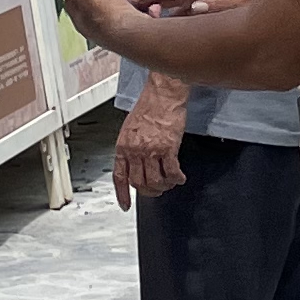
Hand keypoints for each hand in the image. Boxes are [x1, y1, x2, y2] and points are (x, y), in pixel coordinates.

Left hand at [31, 0, 139, 56]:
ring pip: (110, 12)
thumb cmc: (110, 16)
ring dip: (116, 1)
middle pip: (92, 6)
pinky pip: (126, 18)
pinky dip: (129, 10)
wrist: (136, 35)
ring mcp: (110, 31)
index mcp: (79, 19)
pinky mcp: (127, 33)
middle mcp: (93, 27)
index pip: (71, 0)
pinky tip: (135, 8)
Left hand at [111, 83, 188, 201]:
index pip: (119, 177)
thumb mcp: (130, 128)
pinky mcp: (168, 148)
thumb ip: (130, 146)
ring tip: (169, 183)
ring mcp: (152, 150)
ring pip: (155, 181)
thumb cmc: (149, 106)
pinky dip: (177, 178)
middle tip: (156, 190)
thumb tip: (134, 162)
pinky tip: (180, 177)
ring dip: (163, 186)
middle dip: (148, 191)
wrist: (163, 94)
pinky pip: (172, 172)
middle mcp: (135, 150)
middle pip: (138, 183)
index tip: (125, 205)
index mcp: (123, 146)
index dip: (122, 194)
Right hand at [125, 0, 257, 16]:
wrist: (272, 11)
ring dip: (156, 2)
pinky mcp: (204, 10)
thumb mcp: (238, 1)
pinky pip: (181, 11)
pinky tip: (155, 22)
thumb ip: (216, 5)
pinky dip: (168, 16)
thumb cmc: (257, 1)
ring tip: (137, 8)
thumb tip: (193, 9)